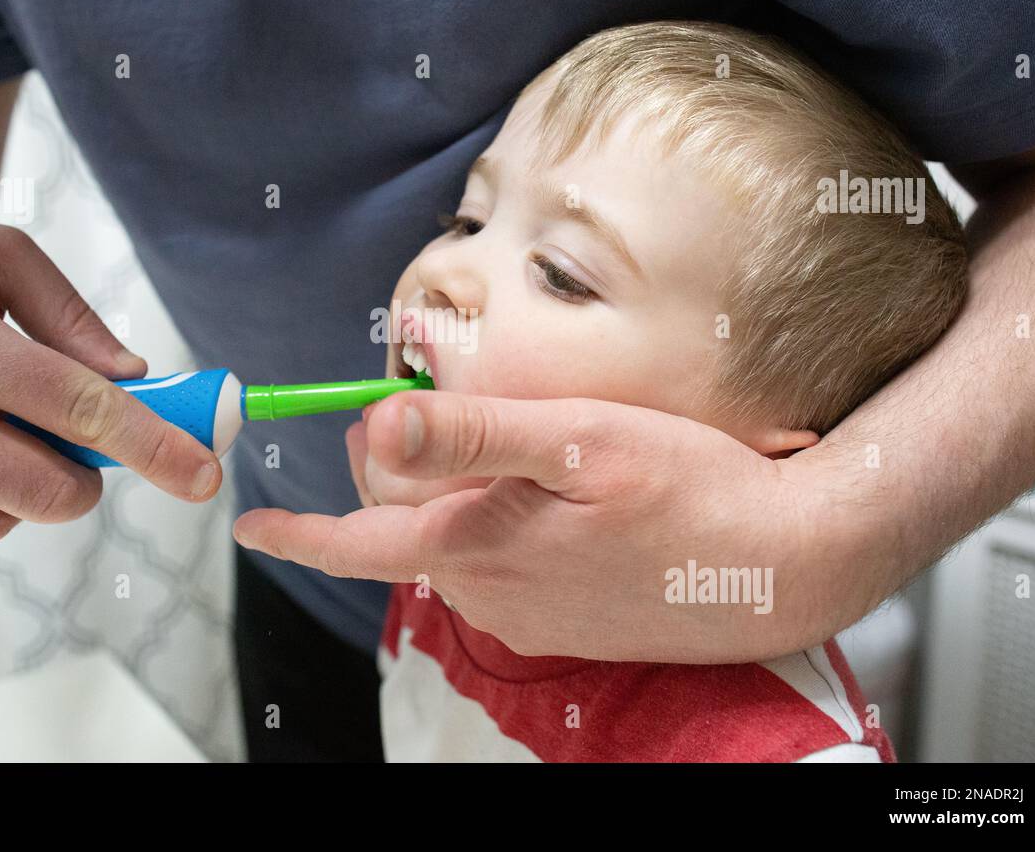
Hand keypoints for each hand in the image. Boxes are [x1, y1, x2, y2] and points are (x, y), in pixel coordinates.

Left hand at [235, 388, 853, 661]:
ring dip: (462, 494)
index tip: (252, 526)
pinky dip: (501, 525)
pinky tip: (560, 500)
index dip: (299, 531)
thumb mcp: (577, 440)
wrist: (783, 565)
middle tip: (451, 411)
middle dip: (404, 468)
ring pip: (454, 543)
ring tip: (532, 454)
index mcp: (476, 546)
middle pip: (406, 525)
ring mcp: (526, 617)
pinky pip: (501, 568)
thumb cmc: (688, 490)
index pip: (357, 542)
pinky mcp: (563, 624)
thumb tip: (375, 424)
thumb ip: (471, 434)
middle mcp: (489, 594)